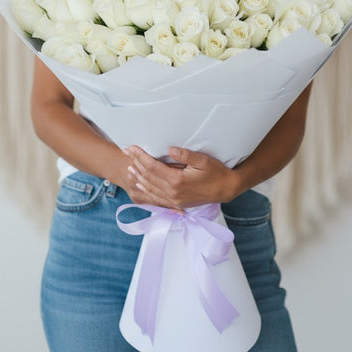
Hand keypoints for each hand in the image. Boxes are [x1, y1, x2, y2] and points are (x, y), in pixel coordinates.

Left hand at [123, 146, 238, 208]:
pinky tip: (140, 185)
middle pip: (148, 177)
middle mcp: (172, 192)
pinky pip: (156, 198)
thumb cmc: (216, 172)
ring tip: (129, 167)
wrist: (226, 189)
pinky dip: (146, 191)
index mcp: (177, 181)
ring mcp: (174, 200)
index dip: (140, 156)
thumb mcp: (203, 160)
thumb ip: (185, 155)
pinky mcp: (176, 204)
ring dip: (138, 177)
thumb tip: (170, 149)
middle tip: (126, 153)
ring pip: (150, 189)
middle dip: (136, 164)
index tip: (131, 147)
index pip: (152, 167)